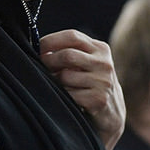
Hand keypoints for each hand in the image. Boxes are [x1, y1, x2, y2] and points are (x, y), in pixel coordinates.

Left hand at [39, 30, 125, 149]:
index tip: (38, 48)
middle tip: (40, 67)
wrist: (112, 113)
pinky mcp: (99, 100)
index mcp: (100, 49)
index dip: (51, 41)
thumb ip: (71, 51)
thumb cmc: (91, 84)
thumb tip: (39, 47)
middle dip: (48, 61)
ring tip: (56, 85)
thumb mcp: (88, 63)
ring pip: (65, 76)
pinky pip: (69, 94)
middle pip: (67, 55)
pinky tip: (66, 99)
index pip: (72, 36)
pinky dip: (62, 96)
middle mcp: (104, 63)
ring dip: (54, 82)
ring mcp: (103, 82)